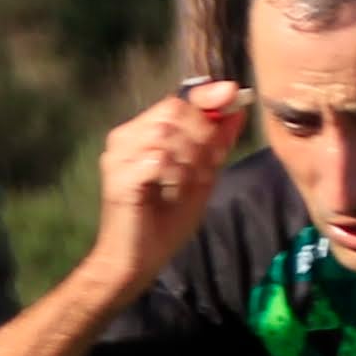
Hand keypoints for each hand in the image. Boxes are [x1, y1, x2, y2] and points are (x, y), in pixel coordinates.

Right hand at [91, 79, 247, 286]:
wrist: (136, 263)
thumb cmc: (163, 225)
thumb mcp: (200, 179)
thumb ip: (215, 146)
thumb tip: (237, 112)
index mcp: (141, 134)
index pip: (175, 101)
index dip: (205, 94)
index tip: (232, 93)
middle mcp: (124, 138)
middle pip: (173, 112)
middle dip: (202, 134)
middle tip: (210, 163)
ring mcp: (118, 157)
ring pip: (166, 133)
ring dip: (190, 157)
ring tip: (190, 183)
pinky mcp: (119, 178)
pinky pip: (157, 158)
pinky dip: (175, 173)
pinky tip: (174, 192)